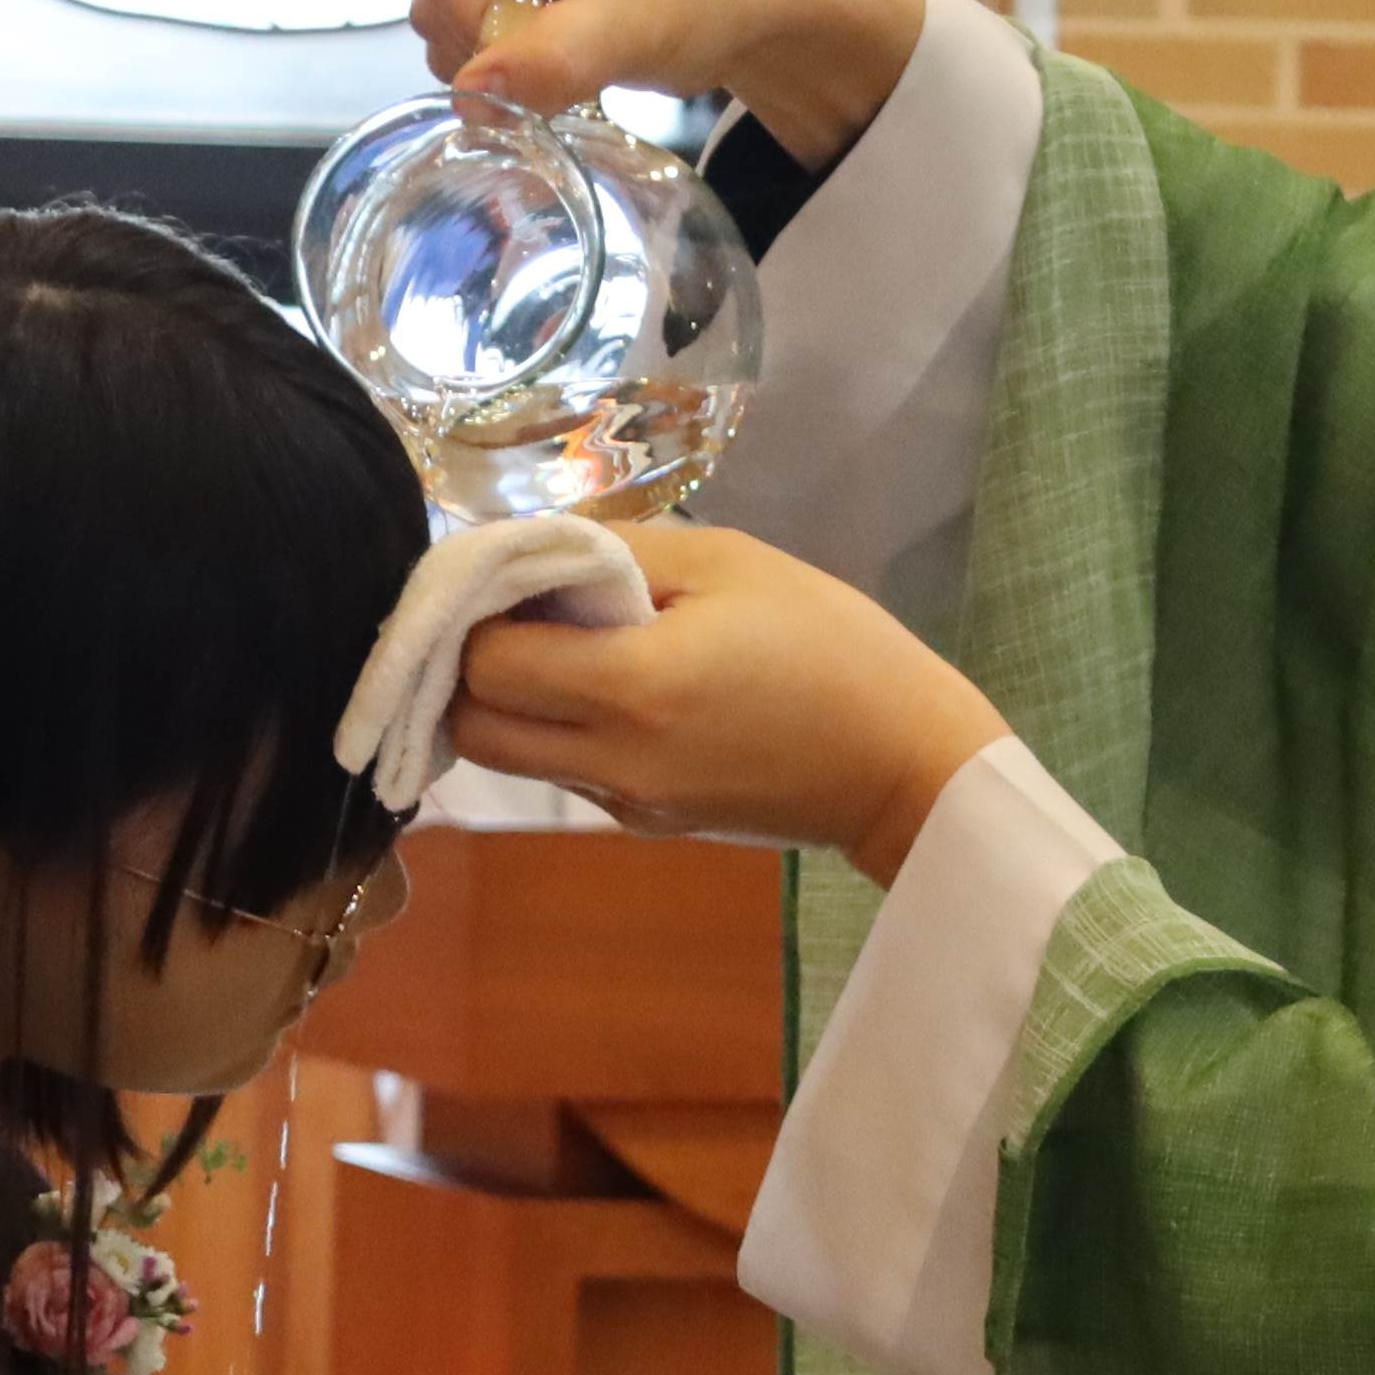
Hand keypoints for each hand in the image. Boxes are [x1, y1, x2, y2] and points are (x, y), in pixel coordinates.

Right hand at [413, 0, 934, 164]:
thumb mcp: (628, 31)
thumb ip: (546, 62)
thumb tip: (469, 94)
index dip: (476, 36)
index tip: (536, 72)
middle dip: (489, 45)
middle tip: (567, 61)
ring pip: (458, 7)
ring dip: (504, 51)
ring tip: (577, 52)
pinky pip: (485, 8)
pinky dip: (518, 43)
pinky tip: (570, 43)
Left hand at [438, 517, 1013, 878]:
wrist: (903, 763)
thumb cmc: (829, 641)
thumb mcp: (727, 561)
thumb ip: (613, 552)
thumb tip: (528, 550)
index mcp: (631, 686)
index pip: (486, 664)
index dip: (478, 614)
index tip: (508, 576)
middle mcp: (610, 759)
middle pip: (472, 727)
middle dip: (472, 669)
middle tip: (517, 615)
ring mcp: (623, 803)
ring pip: (508, 758)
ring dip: (511, 703)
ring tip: (563, 647)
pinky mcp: (645, 824)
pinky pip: (565, 774)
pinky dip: (560, 731)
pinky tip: (615, 691)